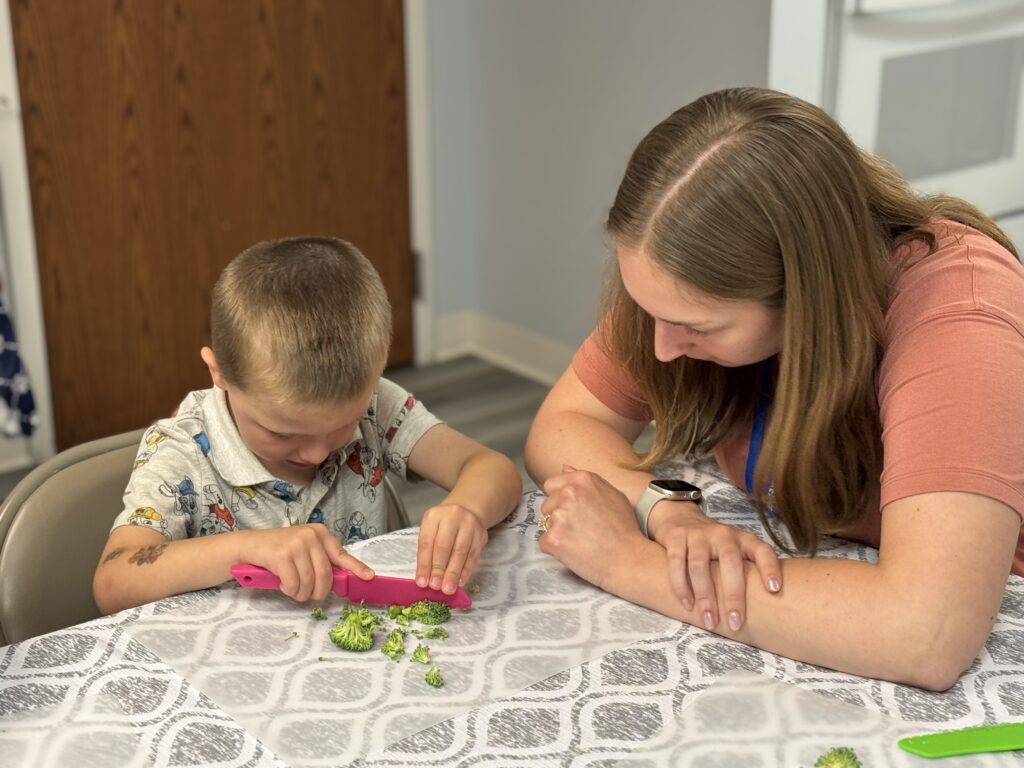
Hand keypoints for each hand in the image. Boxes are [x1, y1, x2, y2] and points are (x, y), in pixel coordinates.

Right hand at [241, 524, 373, 602]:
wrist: (249, 546)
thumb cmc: (279, 551)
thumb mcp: (304, 550)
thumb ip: (321, 561)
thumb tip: (340, 581)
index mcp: (320, 533)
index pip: (341, 553)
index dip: (356, 567)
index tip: (368, 576)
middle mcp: (310, 536)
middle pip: (325, 574)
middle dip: (319, 592)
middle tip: (311, 596)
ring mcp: (296, 544)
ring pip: (309, 582)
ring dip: (301, 593)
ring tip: (293, 589)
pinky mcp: (281, 555)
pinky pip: (293, 584)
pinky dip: (289, 590)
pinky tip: (282, 584)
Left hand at [415, 503, 487, 593]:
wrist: (467, 511)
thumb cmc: (443, 526)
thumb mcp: (431, 531)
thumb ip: (428, 553)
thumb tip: (426, 579)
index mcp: (433, 516)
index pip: (427, 542)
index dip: (424, 564)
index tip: (422, 582)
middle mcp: (452, 517)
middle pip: (444, 546)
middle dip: (439, 569)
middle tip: (435, 586)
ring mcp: (468, 525)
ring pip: (460, 552)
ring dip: (453, 573)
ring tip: (448, 588)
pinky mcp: (480, 534)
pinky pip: (473, 555)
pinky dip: (466, 570)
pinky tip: (460, 581)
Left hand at [538, 466, 645, 590]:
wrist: (628, 560)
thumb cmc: (625, 529)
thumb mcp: (614, 495)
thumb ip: (587, 481)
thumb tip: (565, 468)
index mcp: (582, 480)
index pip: (551, 484)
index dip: (560, 498)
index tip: (574, 511)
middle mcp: (568, 493)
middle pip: (547, 503)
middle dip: (558, 515)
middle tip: (580, 528)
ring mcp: (559, 516)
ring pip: (545, 522)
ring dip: (557, 531)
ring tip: (581, 540)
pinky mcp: (552, 538)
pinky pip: (545, 542)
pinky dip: (556, 548)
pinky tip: (575, 551)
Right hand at [652, 505, 781, 630]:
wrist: (680, 517)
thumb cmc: (714, 545)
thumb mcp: (736, 550)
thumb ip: (748, 570)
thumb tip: (767, 609)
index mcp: (743, 539)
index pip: (762, 550)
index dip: (769, 568)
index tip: (774, 590)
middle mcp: (723, 534)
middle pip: (730, 562)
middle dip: (733, 595)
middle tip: (735, 623)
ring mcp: (698, 535)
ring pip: (700, 565)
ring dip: (705, 596)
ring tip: (710, 621)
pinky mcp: (676, 537)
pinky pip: (677, 563)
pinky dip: (681, 586)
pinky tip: (687, 604)